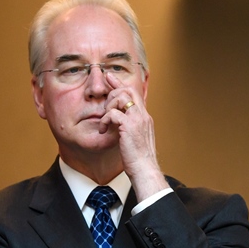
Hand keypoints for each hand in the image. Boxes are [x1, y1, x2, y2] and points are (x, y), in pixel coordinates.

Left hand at [100, 73, 167, 200]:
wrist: (145, 169)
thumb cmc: (139, 159)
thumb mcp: (136, 139)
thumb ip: (131, 128)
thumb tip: (121, 124)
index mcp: (145, 117)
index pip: (133, 94)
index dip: (120, 84)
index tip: (110, 78)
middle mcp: (143, 115)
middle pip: (127, 90)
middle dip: (112, 91)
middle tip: (103, 101)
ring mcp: (137, 120)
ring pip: (120, 98)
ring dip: (108, 106)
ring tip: (105, 120)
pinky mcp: (129, 126)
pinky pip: (112, 113)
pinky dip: (105, 120)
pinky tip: (103, 130)